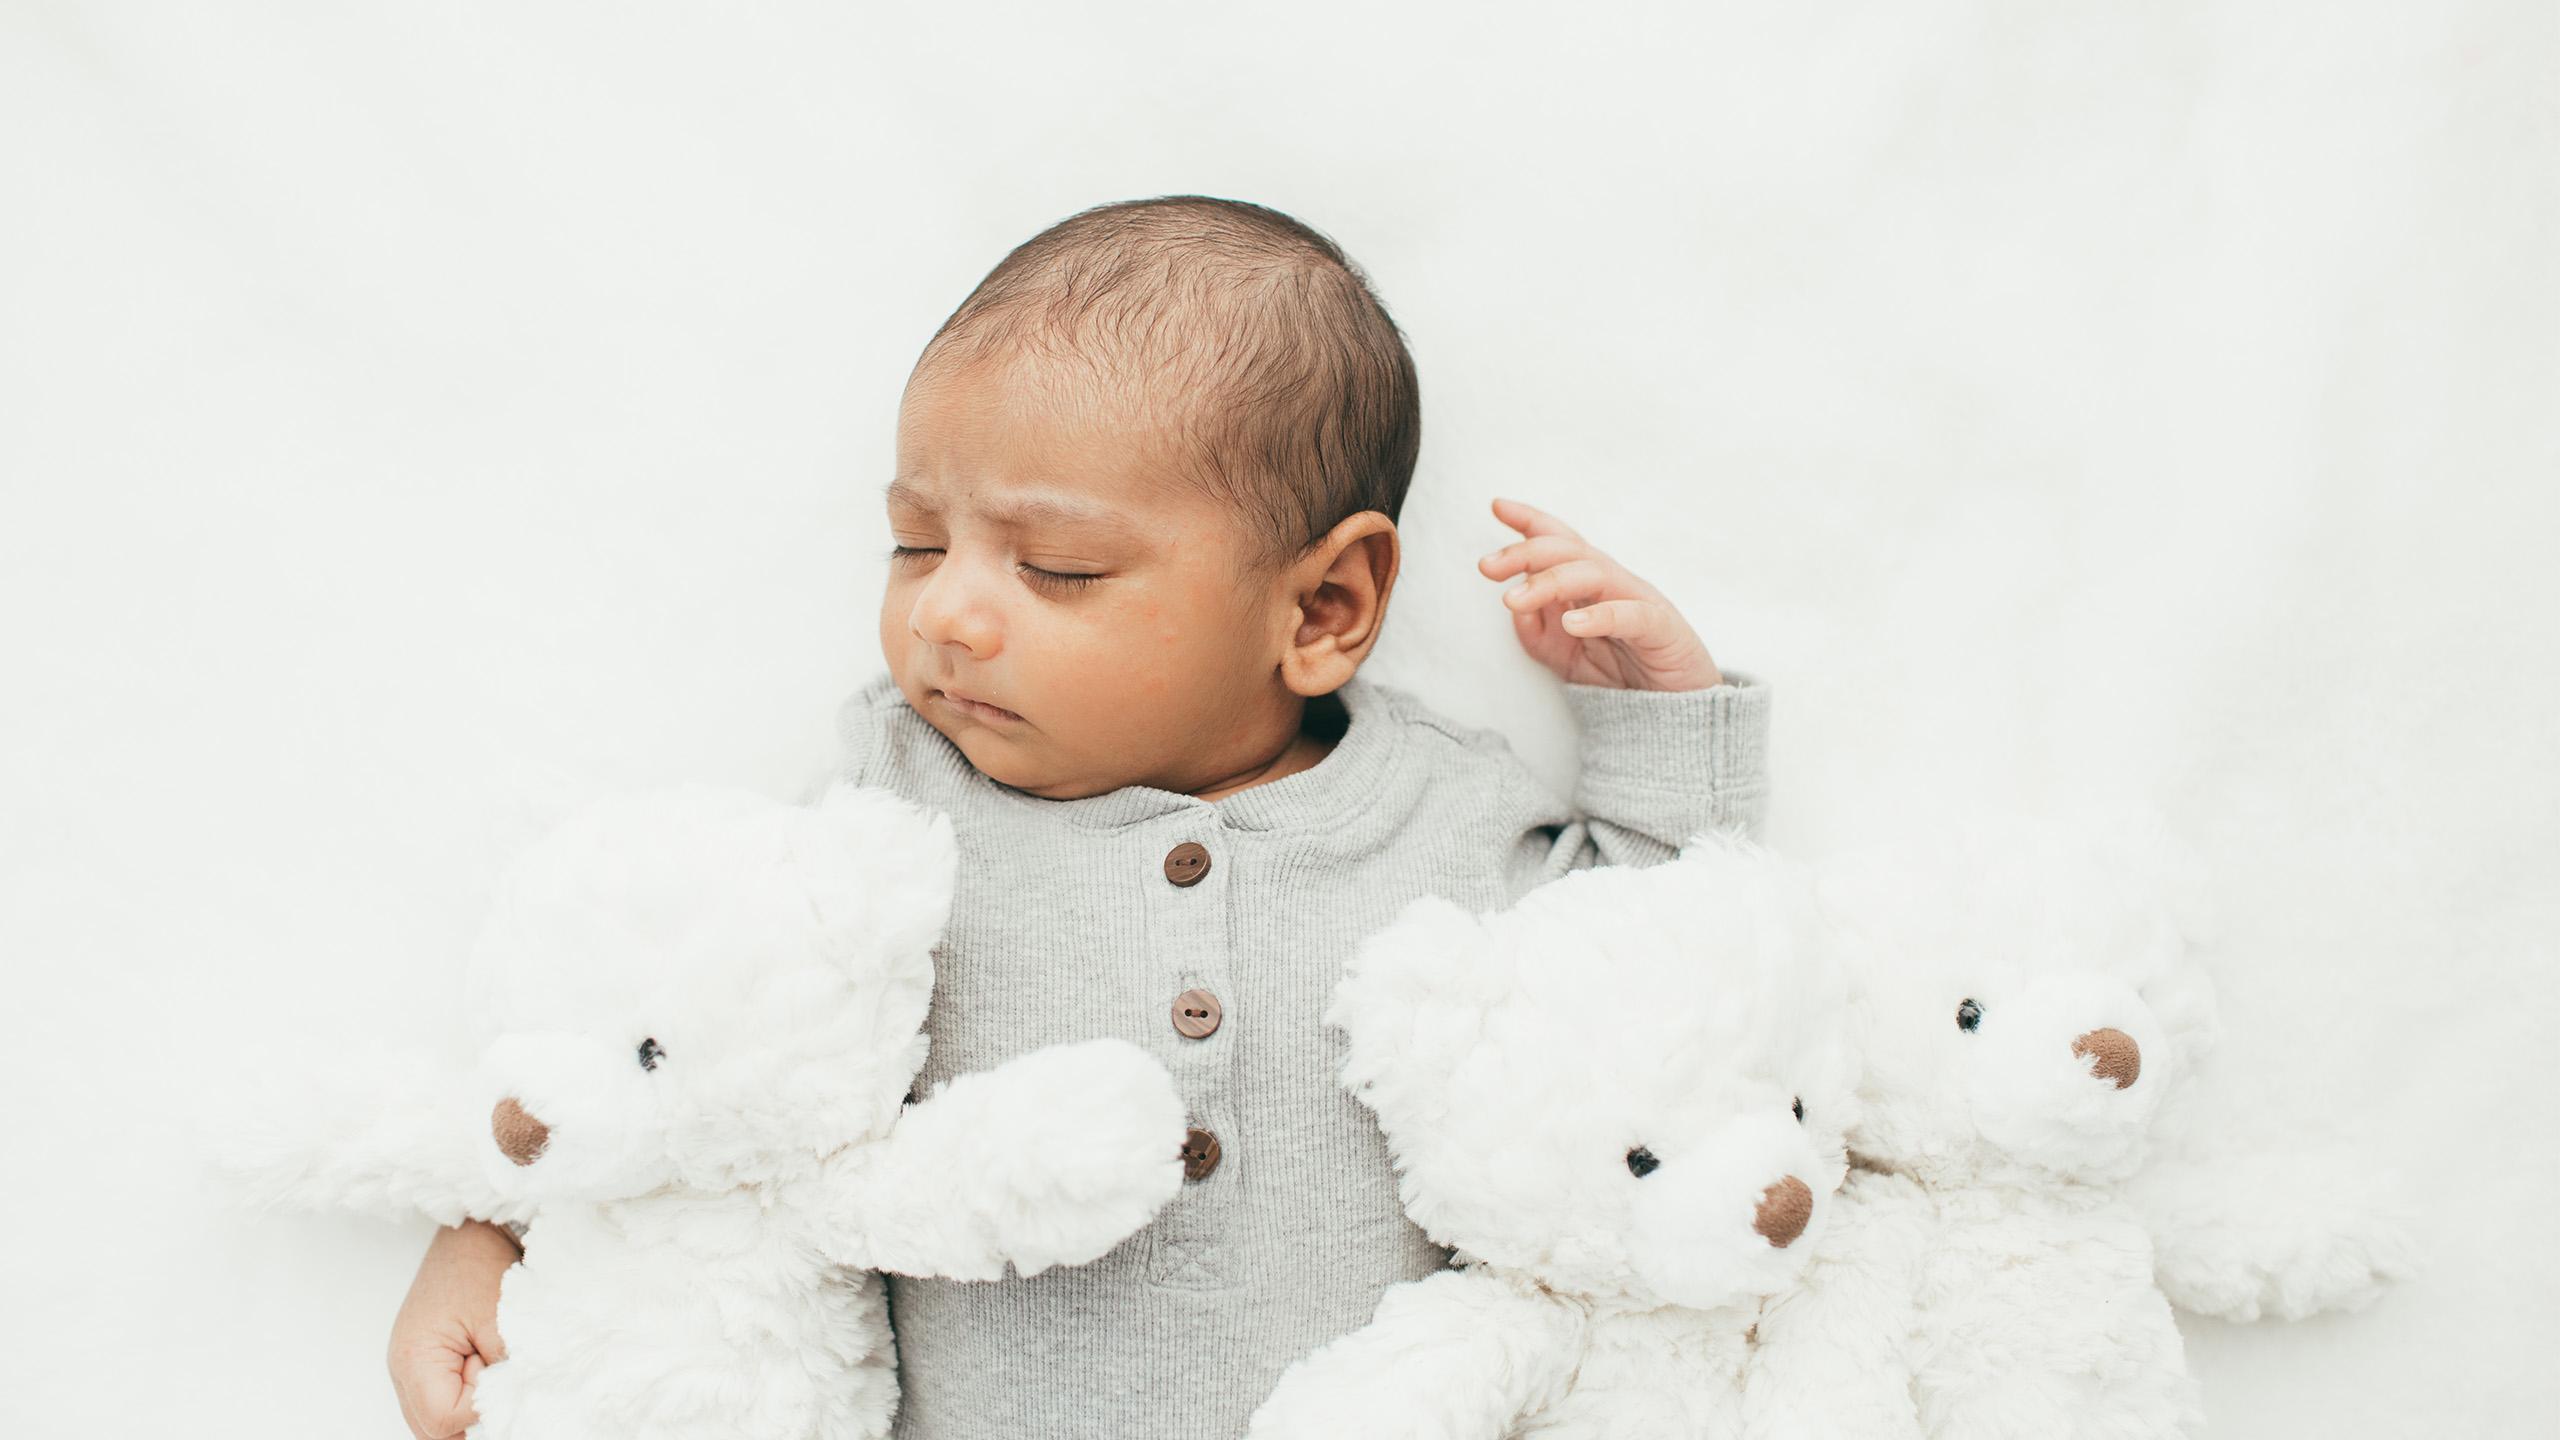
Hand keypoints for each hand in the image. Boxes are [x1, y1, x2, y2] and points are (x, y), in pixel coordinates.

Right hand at [388, 1220, 516, 1438]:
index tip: (499, 1373)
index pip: (444, 1419)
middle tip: (497, 1381)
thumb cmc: (483, 1266)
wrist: (472, 1232)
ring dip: (467, 1413)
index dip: (480, 1408)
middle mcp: (402, 1370)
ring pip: (434, 1424)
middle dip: (471, 1419)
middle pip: (432, 1431)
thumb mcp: (503, 1321)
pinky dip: (463, 1399)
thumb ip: (505, 1372)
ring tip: (489, 1374)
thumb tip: (516, 1408)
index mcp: (414, 1358)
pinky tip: (483, 1373)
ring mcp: (409, 1369)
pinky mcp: (422, 1364)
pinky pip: (438, 1402)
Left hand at [1477, 497, 1722, 690]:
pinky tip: (1571, 624)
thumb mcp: (1566, 657)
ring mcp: (1640, 602)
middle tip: (1487, 566)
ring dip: (1550, 582)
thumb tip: (1513, 607)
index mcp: (1593, 585)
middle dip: (1526, 552)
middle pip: (1571, 551)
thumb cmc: (1623, 676)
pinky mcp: (1662, 630)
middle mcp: (1615, 584)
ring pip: (1596, 574)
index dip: (1532, 521)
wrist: (1675, 712)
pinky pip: (1632, 615)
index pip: (1562, 542)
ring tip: (1513, 600)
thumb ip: (1537, 634)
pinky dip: (1600, 616)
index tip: (1497, 507)